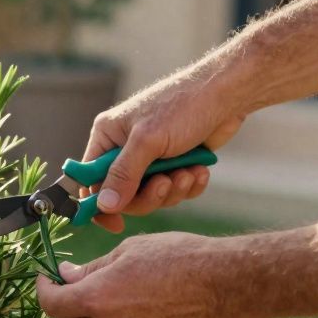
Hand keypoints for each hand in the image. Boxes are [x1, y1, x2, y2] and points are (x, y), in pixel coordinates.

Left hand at [35, 232, 237, 317]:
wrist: (227, 285)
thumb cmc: (179, 257)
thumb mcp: (128, 251)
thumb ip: (91, 269)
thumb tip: (65, 276)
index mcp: (97, 299)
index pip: (51, 305)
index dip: (45, 290)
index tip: (48, 278)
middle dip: (64, 309)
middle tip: (75, 288)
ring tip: (106, 300)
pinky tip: (131, 312)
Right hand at [85, 65, 249, 232]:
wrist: (228, 94)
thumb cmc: (182, 106)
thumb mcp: (147, 141)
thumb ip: (123, 175)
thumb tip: (104, 206)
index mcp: (107, 137)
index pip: (90, 180)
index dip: (98, 205)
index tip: (115, 223)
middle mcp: (125, 149)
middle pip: (123, 195)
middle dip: (148, 195)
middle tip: (166, 183)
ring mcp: (151, 158)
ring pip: (151, 195)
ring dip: (172, 190)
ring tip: (188, 172)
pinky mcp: (175, 163)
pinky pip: (174, 190)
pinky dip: (188, 185)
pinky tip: (200, 170)